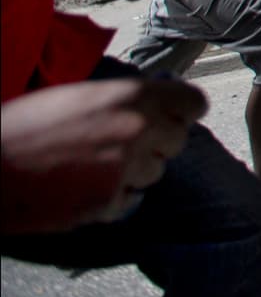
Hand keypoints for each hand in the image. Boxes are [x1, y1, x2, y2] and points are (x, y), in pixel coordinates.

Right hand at [0, 77, 208, 234]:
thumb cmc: (30, 124)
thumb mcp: (85, 95)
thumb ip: (128, 99)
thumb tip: (161, 102)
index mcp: (132, 95)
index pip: (194, 103)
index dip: (184, 110)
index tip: (175, 115)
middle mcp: (137, 128)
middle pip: (179, 139)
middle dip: (159, 141)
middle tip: (128, 141)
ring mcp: (125, 167)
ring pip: (156, 172)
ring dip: (136, 169)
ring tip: (98, 163)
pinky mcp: (108, 201)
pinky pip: (131, 198)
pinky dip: (115, 195)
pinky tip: (85, 184)